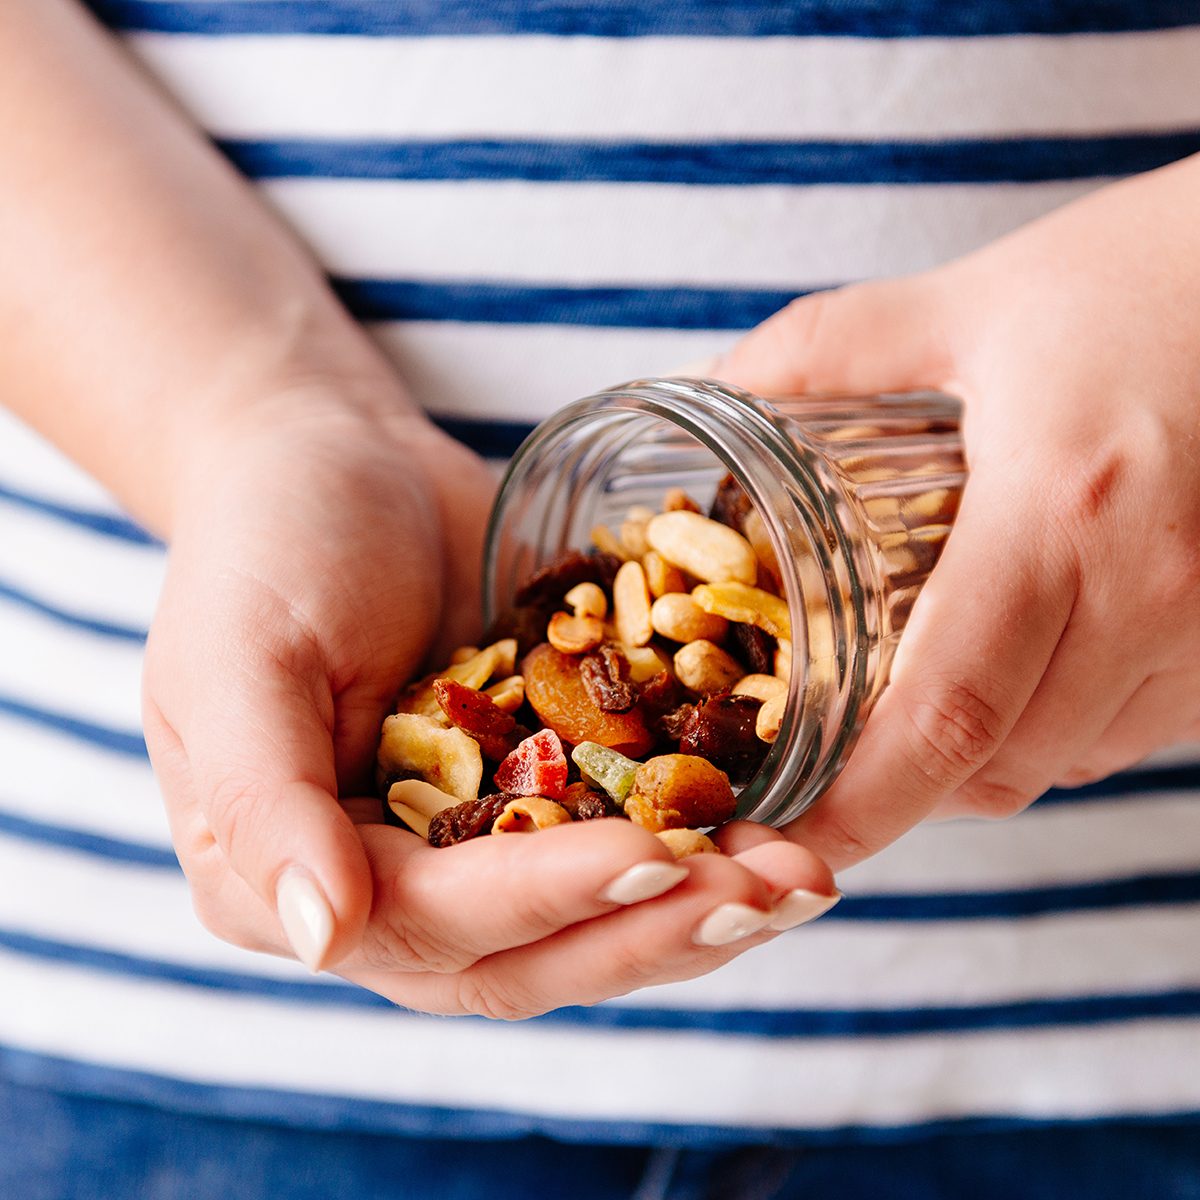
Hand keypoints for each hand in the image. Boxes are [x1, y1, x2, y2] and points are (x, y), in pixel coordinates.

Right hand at [143, 393, 835, 1016]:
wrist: (338, 463)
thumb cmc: (267, 545)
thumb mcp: (237, 657)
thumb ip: (261, 801)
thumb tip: (322, 938)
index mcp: (292, 881)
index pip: (429, 926)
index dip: (543, 902)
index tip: (650, 858)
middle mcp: (389, 888)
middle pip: (529, 955)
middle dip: (649, 931)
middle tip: (763, 895)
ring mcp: (475, 844)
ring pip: (593, 919)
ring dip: (697, 908)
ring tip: (799, 878)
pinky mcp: (543, 789)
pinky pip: (626, 834)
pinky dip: (703, 840)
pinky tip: (781, 825)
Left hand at [709, 153, 1199, 870]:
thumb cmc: (1143, 274)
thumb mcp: (966, 304)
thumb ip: (819, 352)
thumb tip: (706, 389)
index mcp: (1058, 513)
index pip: (941, 718)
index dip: (857, 807)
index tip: (786, 838)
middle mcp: (1151, 589)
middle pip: (1001, 764)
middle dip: (904, 791)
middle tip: (829, 761)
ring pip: (1073, 760)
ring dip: (983, 760)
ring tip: (918, 706)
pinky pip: (1145, 730)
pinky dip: (1066, 727)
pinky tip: (1028, 668)